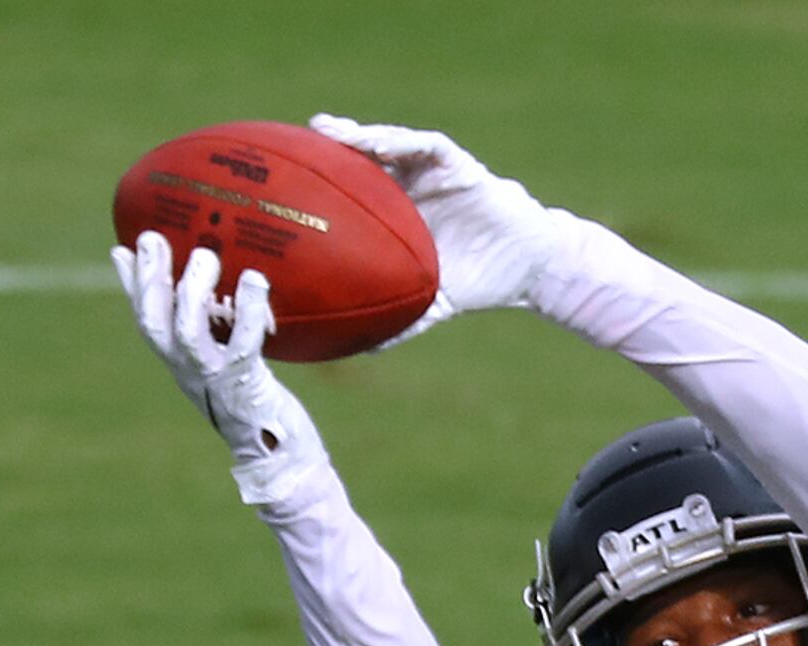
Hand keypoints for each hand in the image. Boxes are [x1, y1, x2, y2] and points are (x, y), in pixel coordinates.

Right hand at [111, 231, 329, 503]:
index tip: (121, 249)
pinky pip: (243, 343)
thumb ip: (218, 334)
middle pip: (154, 323)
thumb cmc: (260, 406)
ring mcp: (215, 378)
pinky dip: (249, 309)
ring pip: (187, 331)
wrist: (281, 459)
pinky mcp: (247, 384)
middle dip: (148, 279)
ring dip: (191, 290)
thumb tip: (215, 293)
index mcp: (183, 364)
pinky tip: (254, 280)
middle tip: (153, 237)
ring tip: (205, 255)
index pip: (147, 321)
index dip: (131, 287)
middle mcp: (190, 371)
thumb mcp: (231, 366)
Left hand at [308, 115, 574, 341]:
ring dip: (357, 134)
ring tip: (327, 131)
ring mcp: (429, 171)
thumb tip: (363, 352)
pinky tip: (376, 141)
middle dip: (327, 150)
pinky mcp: (455, 163)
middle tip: (290, 146)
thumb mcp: (431, 304)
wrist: (524, 268)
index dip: (319, 188)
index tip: (283, 189)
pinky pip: (423, 145)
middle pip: (360, 160)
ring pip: (386, 143)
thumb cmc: (477, 281)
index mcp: (395, 215)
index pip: (351, 194)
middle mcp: (407, 186)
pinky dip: (399, 140)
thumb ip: (399, 322)